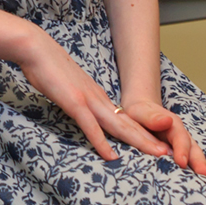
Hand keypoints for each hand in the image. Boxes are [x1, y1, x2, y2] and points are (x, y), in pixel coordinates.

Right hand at [15, 33, 170, 164]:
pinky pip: (90, 126)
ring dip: (139, 141)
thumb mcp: (67, 87)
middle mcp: (98, 98)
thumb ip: (77, 99)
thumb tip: (79, 107)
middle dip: (150, 139)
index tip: (155, 143)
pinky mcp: (74, 102)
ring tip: (157, 154)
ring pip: (118, 125)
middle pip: (128, 123)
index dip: (141, 131)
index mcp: (97, 96)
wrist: (36, 48)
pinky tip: (111, 156)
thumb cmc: (48, 67)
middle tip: (169, 153)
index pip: (124, 117)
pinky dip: (101, 142)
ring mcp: (87, 100)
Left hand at [120, 99, 205, 177]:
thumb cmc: (139, 113)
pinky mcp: (179, 152)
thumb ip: (152, 117)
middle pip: (192, 148)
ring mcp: (182, 145)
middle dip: (199, 162)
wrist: (140, 111)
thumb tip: (167, 121)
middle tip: (205, 175)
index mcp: (173, 125)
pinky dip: (197, 169)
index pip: (180, 138)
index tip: (182, 162)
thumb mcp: (141, 112)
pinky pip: (190, 161)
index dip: (182, 150)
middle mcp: (181, 135)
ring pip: (194, 156)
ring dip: (201, 167)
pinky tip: (204, 180)